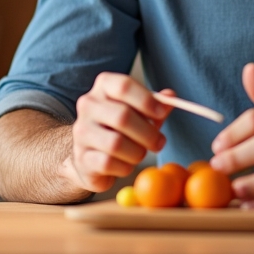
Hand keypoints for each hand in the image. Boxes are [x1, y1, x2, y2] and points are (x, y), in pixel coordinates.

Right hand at [61, 72, 173, 192]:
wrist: (90, 157)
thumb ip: (155, 104)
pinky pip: (108, 163)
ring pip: (115, 143)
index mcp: (103, 87)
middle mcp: (88, 105)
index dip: (146, 100)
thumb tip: (171, 97)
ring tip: (140, 153)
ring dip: (137, 152)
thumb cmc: (119, 129)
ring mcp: (81, 131)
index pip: (124, 86)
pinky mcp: (82, 157)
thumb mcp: (139, 112)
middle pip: (122, 116)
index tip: (161, 113)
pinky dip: (124, 167)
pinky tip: (125, 164)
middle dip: (148, 133)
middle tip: (159, 142)